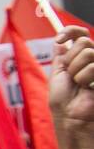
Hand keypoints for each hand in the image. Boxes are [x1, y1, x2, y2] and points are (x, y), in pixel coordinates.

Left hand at [51, 25, 93, 148]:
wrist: (72, 118)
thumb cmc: (64, 102)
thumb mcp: (58, 76)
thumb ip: (62, 58)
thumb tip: (59, 41)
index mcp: (79, 58)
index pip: (79, 34)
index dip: (70, 31)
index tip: (60, 38)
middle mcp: (93, 59)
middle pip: (83, 42)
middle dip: (71, 61)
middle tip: (71, 78)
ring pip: (88, 52)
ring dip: (77, 72)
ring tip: (80, 86)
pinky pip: (93, 64)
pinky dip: (85, 77)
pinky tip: (88, 88)